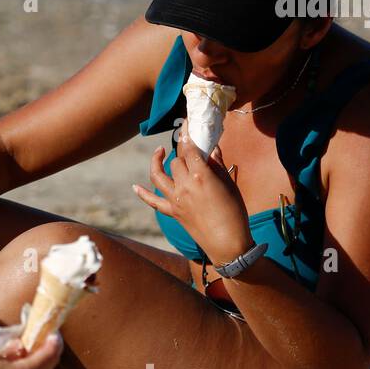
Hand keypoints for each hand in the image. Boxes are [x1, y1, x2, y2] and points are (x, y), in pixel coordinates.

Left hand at [131, 130, 252, 264]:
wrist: (228, 243)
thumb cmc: (235, 212)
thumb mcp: (229, 185)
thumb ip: (217, 165)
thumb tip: (212, 149)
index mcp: (201, 176)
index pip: (189, 149)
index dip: (187, 134)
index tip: (186, 124)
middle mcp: (184, 185)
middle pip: (176, 161)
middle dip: (182, 153)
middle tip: (190, 149)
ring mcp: (176, 199)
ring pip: (158, 176)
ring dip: (156, 162)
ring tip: (159, 152)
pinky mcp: (173, 212)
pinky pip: (153, 202)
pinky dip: (142, 194)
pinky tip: (134, 187)